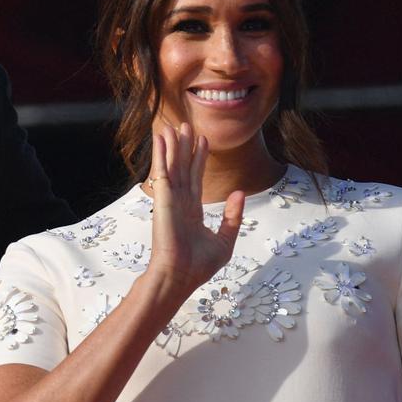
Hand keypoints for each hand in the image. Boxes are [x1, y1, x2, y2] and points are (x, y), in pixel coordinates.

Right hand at [144, 123, 242, 297]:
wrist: (180, 276)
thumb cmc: (199, 266)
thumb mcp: (225, 240)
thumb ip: (233, 216)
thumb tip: (240, 193)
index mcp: (192, 212)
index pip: (196, 179)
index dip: (199, 159)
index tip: (202, 141)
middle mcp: (179, 202)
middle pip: (183, 167)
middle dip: (185, 146)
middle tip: (186, 125)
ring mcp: (170, 199)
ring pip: (172, 165)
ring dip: (172, 144)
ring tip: (172, 125)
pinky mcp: (162, 198)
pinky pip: (163, 170)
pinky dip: (161, 153)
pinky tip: (161, 137)